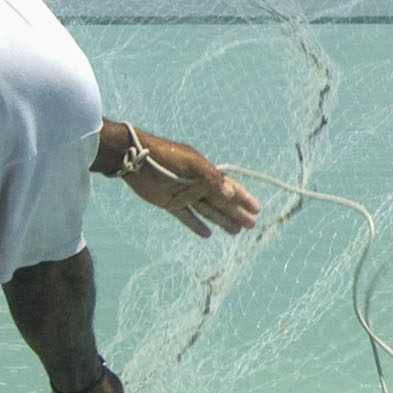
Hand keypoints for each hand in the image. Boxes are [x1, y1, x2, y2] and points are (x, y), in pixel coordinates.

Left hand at [113, 126, 260, 238]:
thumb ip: (211, 178)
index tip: (256, 208)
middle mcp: (197, 184)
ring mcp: (184, 194)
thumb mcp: (191, 164)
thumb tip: (230, 192)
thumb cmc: (165, 157)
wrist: (135, 159)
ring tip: (236, 231)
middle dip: (236, 212)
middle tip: (251, 225)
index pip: (229, 187)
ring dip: (222, 220)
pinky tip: (207, 234)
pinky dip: (196, 225)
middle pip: (221, 201)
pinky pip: (187, 216)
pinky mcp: (170, 203)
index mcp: (205, 173)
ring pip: (208, 210)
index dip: (242, 197)